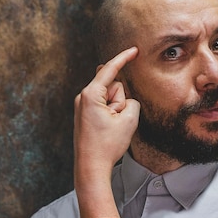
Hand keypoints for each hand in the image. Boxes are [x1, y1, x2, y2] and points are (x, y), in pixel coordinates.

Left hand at [74, 47, 139, 179]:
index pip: (110, 69)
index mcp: (91, 95)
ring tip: (111, 129)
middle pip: (112, 86)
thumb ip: (132, 102)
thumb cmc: (107, 146)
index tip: (135, 50)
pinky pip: (104, 107)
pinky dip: (111, 115)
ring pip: (110, 99)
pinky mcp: (84, 115)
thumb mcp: (129, 120)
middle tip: (117, 121)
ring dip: (117, 111)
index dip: (124, 58)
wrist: (91, 168)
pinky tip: (107, 131)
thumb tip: (125, 101)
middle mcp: (83, 97)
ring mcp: (82, 106)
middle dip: (121, 99)